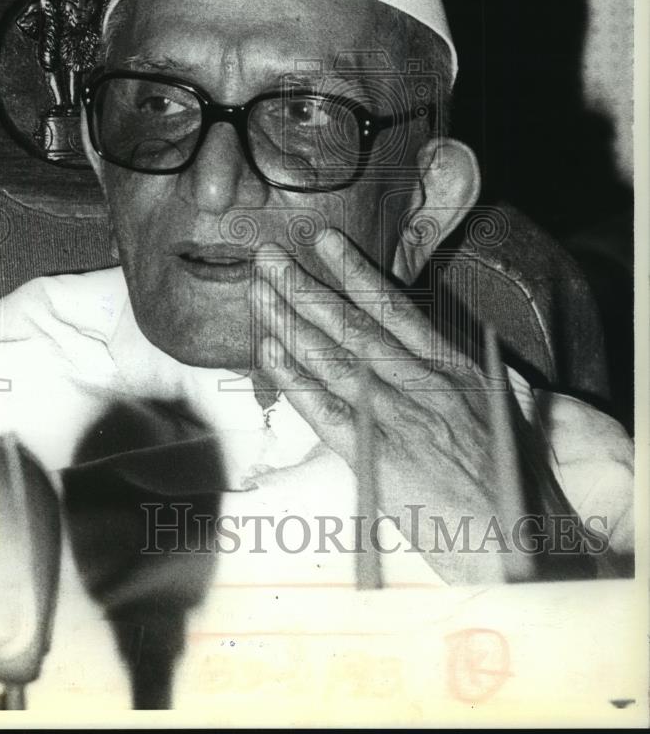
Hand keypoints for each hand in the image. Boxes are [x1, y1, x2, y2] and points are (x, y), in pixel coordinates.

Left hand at [254, 227, 579, 584]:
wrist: (527, 544)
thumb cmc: (512, 484)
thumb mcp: (496, 412)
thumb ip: (453, 379)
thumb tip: (414, 351)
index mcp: (454, 369)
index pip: (395, 308)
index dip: (355, 271)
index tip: (325, 240)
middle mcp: (425, 384)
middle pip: (352, 325)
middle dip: (305, 286)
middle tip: (268, 254)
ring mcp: (400, 419)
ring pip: (332, 358)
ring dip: (289, 321)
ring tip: (258, 290)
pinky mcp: (379, 459)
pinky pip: (325, 411)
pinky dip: (294, 378)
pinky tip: (268, 351)